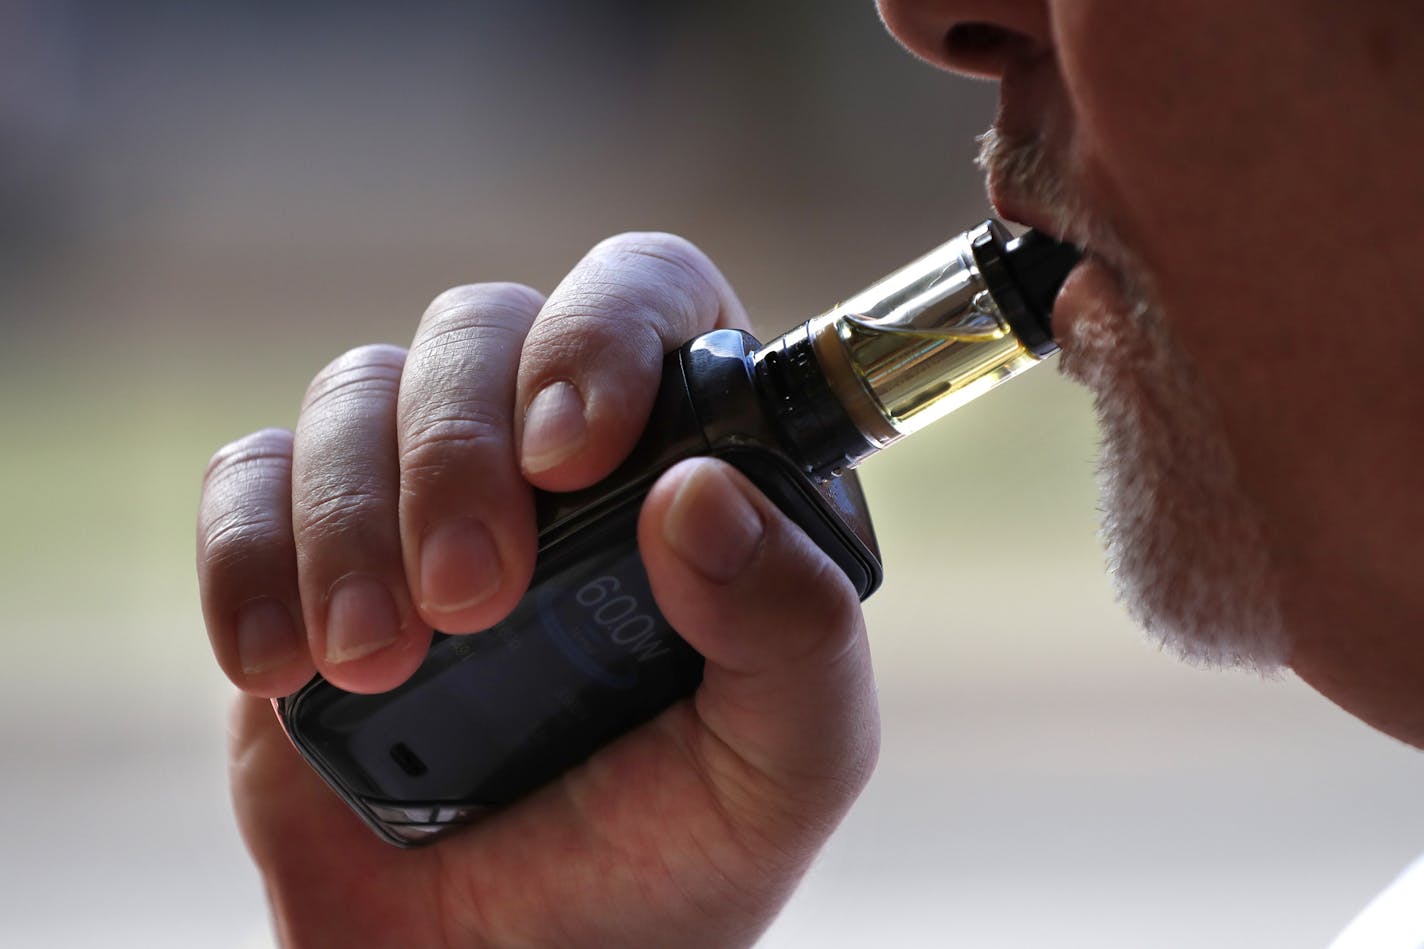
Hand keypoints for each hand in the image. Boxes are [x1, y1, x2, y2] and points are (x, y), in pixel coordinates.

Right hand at [197, 233, 879, 946]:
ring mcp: (419, 494)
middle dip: (461, 452)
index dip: (604, 333)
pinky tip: (278, 665)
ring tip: (383, 664)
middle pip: (481, 326)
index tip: (578, 453)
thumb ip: (792, 630)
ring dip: (355, 520)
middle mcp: (549, 452)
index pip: (649, 294)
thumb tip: (705, 495)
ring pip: (356, 392)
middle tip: (477, 601)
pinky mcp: (306, 556)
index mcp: (685, 459)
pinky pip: (247, 480)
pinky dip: (249, 554)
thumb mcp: (785, 762)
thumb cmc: (670, 852)